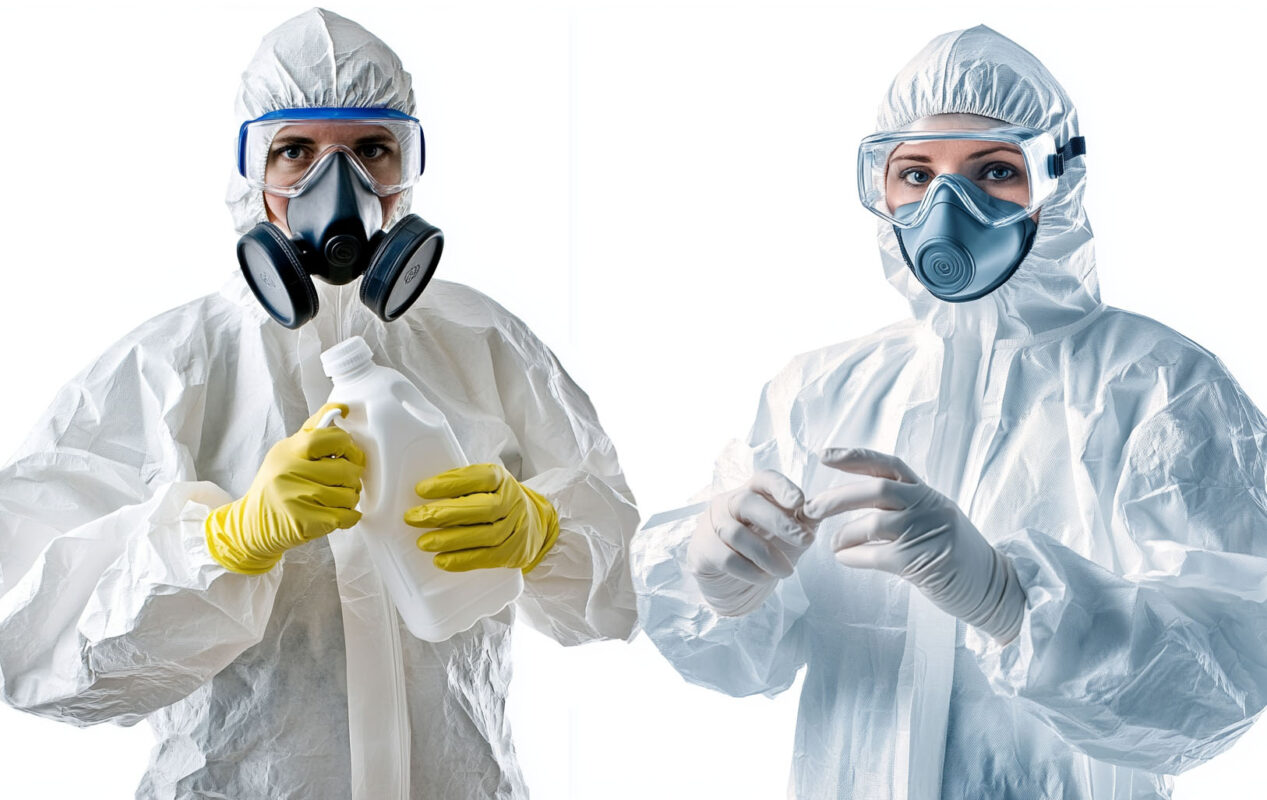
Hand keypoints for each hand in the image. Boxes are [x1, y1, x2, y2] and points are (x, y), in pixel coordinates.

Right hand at [206, 403, 365, 574]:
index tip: (347, 452)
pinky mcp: (303, 522)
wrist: (252, 524)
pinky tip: (340, 513)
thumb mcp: (287, 451)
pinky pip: (344, 517)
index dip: (346, 445)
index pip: (329, 438)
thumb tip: (341, 408)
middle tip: (346, 480)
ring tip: (339, 497)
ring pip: (348, 495)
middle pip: (345, 470)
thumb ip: (314, 430)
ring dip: (351, 498)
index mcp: (288, 451)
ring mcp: (296, 498)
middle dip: (353, 476)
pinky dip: (349, 516)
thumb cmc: (275, 485)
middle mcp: (289, 472)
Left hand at [405, 463, 558, 572]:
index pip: (478, 477)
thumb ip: (459, 486)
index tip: (421, 490)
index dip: (449, 483)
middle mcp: (512, 501)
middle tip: (413, 518)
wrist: (534, 522)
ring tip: (423, 542)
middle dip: (444, 514)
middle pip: (482, 508)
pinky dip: (462, 560)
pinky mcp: (513, 553)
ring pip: (485, 535)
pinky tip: (441, 560)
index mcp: (501, 479)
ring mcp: (515, 528)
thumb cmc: (497, 500)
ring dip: (450, 540)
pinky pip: (487, 558)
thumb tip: (419, 496)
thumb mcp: (484, 484)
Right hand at [687, 470, 815, 616]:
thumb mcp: (790, 535)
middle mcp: (728, 503)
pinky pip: (727, 558)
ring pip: (737, 534)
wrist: (735, 585)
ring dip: (767, 554)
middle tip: (806, 541)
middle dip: (779, 522)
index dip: (781, 487)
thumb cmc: (765, 551)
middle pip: (748, 503)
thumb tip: (823, 507)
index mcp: (752, 493)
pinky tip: (765, 578)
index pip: (763, 479)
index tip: (799, 502)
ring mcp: (711, 526)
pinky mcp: (702, 551)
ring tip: (787, 571)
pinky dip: (750, 571)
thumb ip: (805, 520)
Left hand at [803, 447, 1023, 641]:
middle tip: (812, 508)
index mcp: (928, 493)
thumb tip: (858, 502)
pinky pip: (876, 556)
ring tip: (834, 544)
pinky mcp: (922, 563)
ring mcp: (927, 534)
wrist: (993, 587)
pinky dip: (853, 557)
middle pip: (876, 491)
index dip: (855, 457)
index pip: (889, 466)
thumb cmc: (957, 555)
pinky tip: (846, 558)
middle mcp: (928, 507)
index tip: (825, 455)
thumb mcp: (935, 518)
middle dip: (837, 497)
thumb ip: (905, 506)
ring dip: (844, 534)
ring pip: (873, 524)